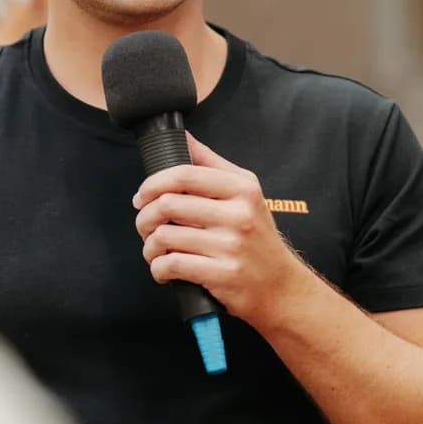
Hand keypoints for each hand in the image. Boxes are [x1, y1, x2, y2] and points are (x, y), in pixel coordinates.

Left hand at [133, 136, 303, 326]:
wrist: (281, 286)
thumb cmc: (257, 237)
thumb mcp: (245, 194)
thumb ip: (212, 164)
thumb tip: (183, 137)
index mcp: (242, 189)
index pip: (184, 174)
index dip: (152, 183)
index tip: (142, 195)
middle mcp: (239, 214)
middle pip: (167, 205)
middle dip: (144, 217)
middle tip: (145, 226)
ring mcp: (231, 246)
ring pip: (164, 236)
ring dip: (149, 246)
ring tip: (155, 250)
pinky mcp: (223, 275)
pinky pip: (172, 265)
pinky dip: (158, 268)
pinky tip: (163, 269)